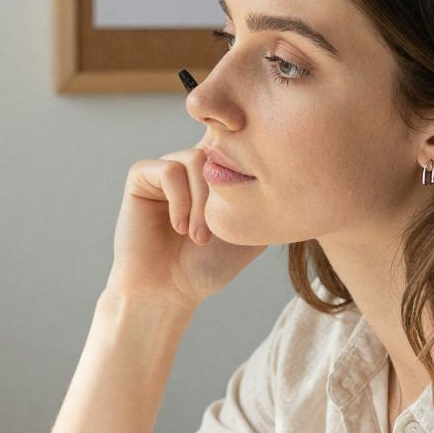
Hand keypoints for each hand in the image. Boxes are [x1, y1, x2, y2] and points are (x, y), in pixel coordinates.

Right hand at [109, 146, 267, 312]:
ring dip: (202, 203)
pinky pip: (169, 170)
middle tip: (218, 233)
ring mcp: (166, 168)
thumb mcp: (250, 233)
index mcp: (216, 172)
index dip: (246, 147)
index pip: (236, 140)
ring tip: (199, 237)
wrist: (168, 291)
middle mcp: (191, 164)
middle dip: (223, 192)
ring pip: (195, 159)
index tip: (258, 171)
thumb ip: (267, 201)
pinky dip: (180, 201)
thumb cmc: (207, 266)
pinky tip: (179, 228)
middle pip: (218, 148)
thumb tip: (292, 174)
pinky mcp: (141, 176)